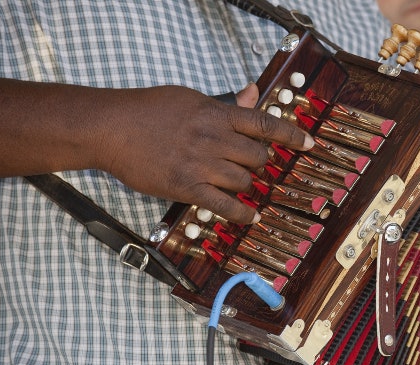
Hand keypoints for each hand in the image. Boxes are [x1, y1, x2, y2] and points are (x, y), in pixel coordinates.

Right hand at [96, 83, 312, 223]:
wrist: (110, 127)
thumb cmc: (148, 110)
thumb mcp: (191, 99)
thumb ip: (226, 104)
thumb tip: (254, 93)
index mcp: (216, 113)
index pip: (264, 123)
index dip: (292, 134)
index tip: (309, 143)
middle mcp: (214, 138)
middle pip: (258, 157)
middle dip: (260, 164)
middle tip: (252, 166)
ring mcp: (201, 164)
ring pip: (245, 181)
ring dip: (247, 186)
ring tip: (238, 185)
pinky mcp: (187, 187)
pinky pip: (225, 205)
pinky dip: (242, 213)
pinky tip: (251, 216)